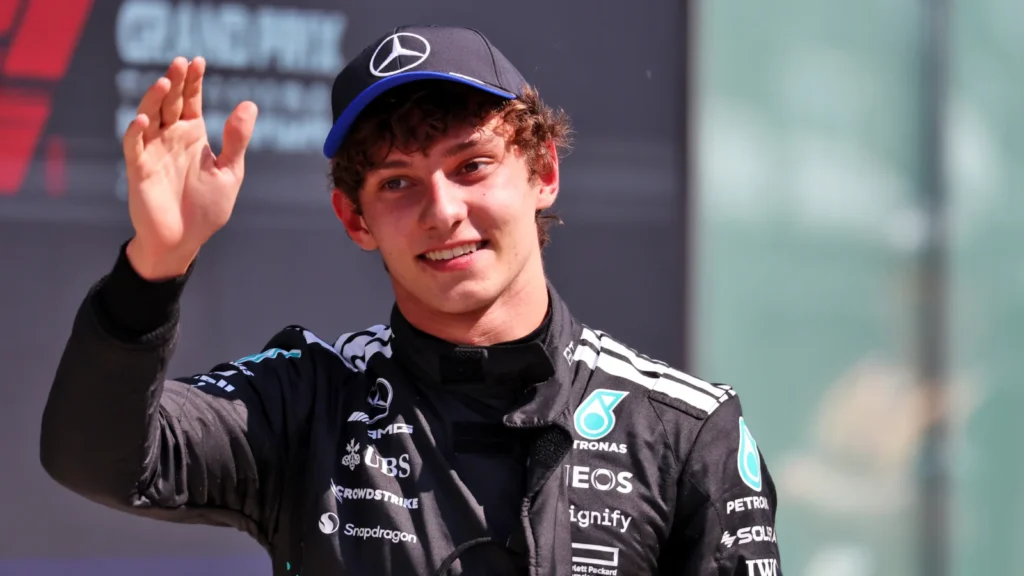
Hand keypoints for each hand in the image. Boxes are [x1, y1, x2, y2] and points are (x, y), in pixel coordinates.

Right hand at [122, 57, 257, 279]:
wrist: (185, 240)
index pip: (192, 101)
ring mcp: (153, 151)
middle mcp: (171, 138)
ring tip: (166, 83)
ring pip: (150, 117)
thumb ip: (236, 139)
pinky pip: (135, 146)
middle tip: (180, 62)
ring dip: (155, 99)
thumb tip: (249, 104)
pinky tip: (145, 120)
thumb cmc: (206, 208)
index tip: (198, 61)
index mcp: (193, 135)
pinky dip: (137, 132)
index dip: (194, 81)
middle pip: (170, 102)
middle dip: (175, 82)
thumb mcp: (229, 172)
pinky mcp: (140, 169)